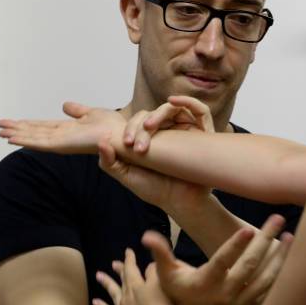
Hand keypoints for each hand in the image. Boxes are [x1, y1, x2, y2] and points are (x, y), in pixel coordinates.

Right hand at [0, 102, 125, 153]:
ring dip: (18, 134)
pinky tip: (13, 138)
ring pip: (34, 138)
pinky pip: (41, 143)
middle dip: (18, 129)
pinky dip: (26, 140)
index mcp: (69, 129)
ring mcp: (62, 142)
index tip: (14, 121)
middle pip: (35, 132)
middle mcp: (63, 137)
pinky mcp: (63, 145)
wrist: (121, 135)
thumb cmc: (113, 127)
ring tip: (1, 132)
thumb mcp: (91, 113)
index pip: (44, 126)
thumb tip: (64, 105)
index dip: (28, 124)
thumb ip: (77, 110)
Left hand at [93, 249, 174, 304]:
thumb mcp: (161, 285)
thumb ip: (154, 273)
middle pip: (122, 280)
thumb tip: (150, 263)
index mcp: (136, 285)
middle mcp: (126, 295)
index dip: (130, 259)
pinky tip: (96, 302)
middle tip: (113, 263)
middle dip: (119, 270)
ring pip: (112, 293)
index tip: (128, 251)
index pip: (132, 268)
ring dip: (107, 283)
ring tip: (99, 276)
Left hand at [97, 96, 214, 212]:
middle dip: (141, 124)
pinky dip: (189, 101)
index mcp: (151, 136)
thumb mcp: (126, 176)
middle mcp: (169, 130)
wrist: (179, 202)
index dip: (131, 127)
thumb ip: (109, 162)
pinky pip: (201, 111)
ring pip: (174, 109)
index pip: (140, 120)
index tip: (126, 144)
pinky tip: (174, 102)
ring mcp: (187, 130)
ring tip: (151, 126)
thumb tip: (101, 141)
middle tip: (138, 144)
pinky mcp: (204, 133)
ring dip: (160, 113)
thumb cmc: (155, 190)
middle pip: (155, 113)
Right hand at [143, 214, 293, 304]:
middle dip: (265, 239)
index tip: (247, 229)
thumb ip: (160, 254)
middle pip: (250, 264)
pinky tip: (289, 258)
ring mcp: (240, 303)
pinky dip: (281, 274)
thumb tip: (147, 235)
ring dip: (279, 256)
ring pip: (265, 278)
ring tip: (289, 236)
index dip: (234, 245)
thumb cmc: (179, 294)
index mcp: (206, 282)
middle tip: (277, 218)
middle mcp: (225, 294)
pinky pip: (269, 291)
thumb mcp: (167, 275)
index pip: (222, 261)